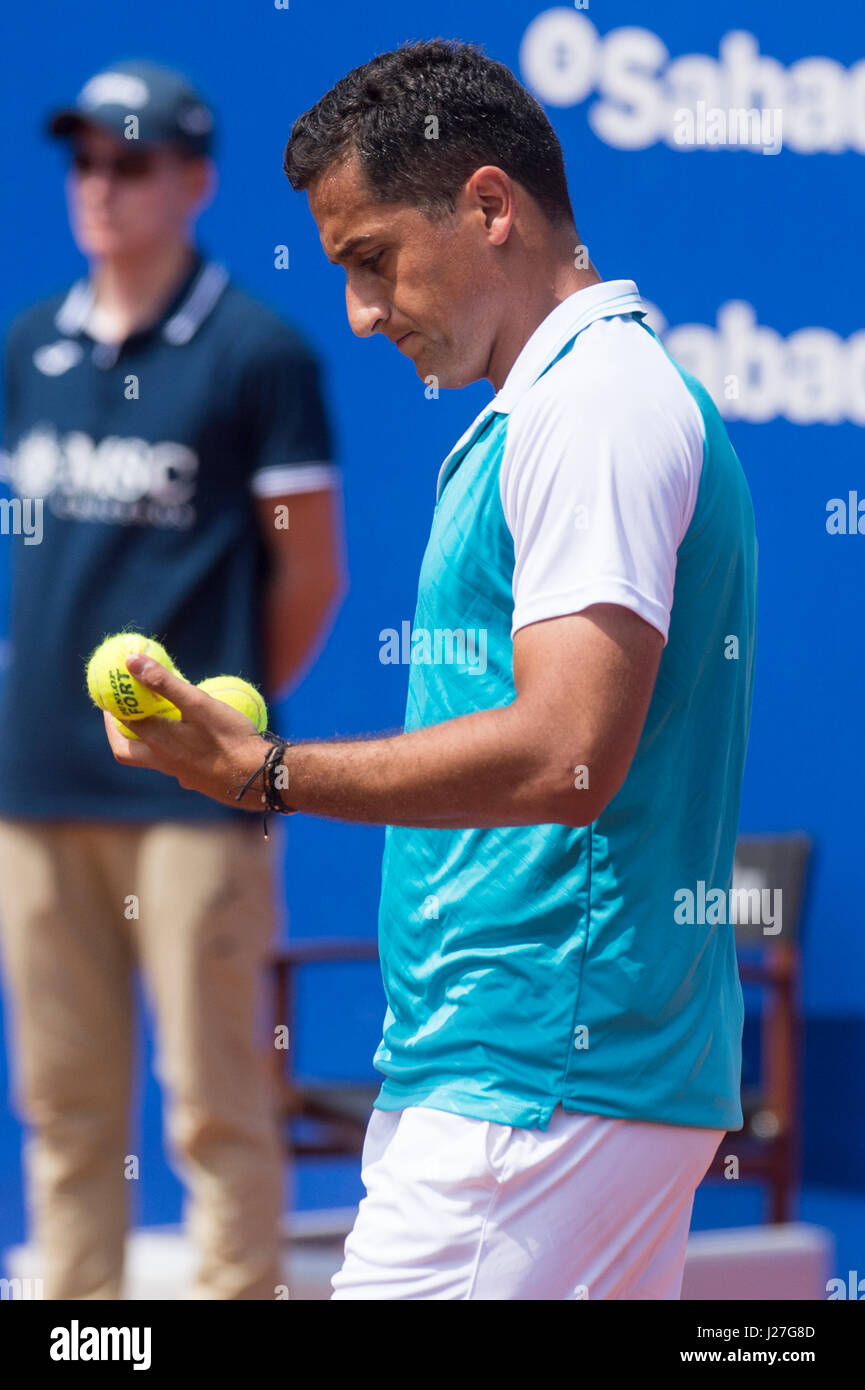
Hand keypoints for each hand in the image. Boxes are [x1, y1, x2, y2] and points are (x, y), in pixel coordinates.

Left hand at [102, 656, 272, 809]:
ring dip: (146, 740)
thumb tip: (132, 661)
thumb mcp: (198, 703)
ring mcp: (180, 775)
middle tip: (120, 714)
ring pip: (151, 759)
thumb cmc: (229, 738)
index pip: (123, 723)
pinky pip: (176, 764)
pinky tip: (192, 739)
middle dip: (117, 732)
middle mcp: (163, 762)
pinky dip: (174, 749)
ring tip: (157, 720)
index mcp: (158, 742)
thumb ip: (164, 683)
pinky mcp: (198, 781)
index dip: (113, 707)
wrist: (258, 778)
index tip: (111, 693)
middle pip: (125, 751)